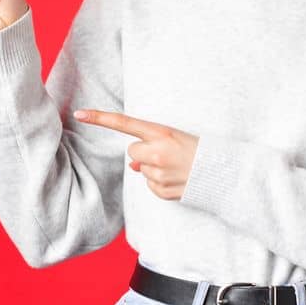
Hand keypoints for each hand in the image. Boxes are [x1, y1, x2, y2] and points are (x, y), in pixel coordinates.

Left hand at [73, 109, 198, 200]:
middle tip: (169, 153)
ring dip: (154, 168)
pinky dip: (160, 183)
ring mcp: (158, 173)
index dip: (101, 118)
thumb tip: (132, 166)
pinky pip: (149, 185)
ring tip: (178, 167)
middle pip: (132, 151)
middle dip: (145, 153)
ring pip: (141, 169)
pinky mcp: (160, 190)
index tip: (80, 113)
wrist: (225, 173)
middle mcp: (157, 153)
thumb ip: (152, 146)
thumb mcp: (179, 139)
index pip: (125, 124)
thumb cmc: (202, 151)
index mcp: (163, 133)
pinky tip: (178, 179)